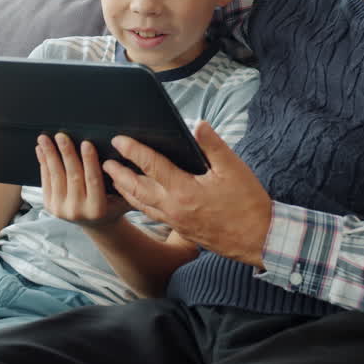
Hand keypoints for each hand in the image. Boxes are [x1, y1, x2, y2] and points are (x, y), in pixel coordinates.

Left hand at [38, 133, 130, 227]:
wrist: (96, 224)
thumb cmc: (112, 205)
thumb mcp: (124, 198)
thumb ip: (125, 182)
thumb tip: (127, 157)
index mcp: (97, 209)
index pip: (93, 180)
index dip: (89, 161)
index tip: (86, 143)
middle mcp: (78, 211)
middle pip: (72, 176)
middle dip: (66, 153)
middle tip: (61, 136)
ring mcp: (61, 210)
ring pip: (56, 177)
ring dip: (50, 155)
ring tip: (45, 139)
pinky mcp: (50, 206)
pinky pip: (46, 181)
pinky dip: (43, 163)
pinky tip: (41, 150)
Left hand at [104, 121, 272, 266]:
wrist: (259, 240)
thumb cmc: (248, 204)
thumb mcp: (234, 169)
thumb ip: (213, 145)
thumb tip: (198, 124)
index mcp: (184, 190)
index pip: (151, 166)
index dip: (133, 150)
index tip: (119, 140)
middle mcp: (174, 208)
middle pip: (137, 188)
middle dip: (119, 174)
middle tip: (104, 162)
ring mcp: (176, 221)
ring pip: (142, 205)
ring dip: (126, 191)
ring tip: (114, 180)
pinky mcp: (182, 229)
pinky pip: (153, 215)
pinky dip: (140, 204)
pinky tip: (139, 200)